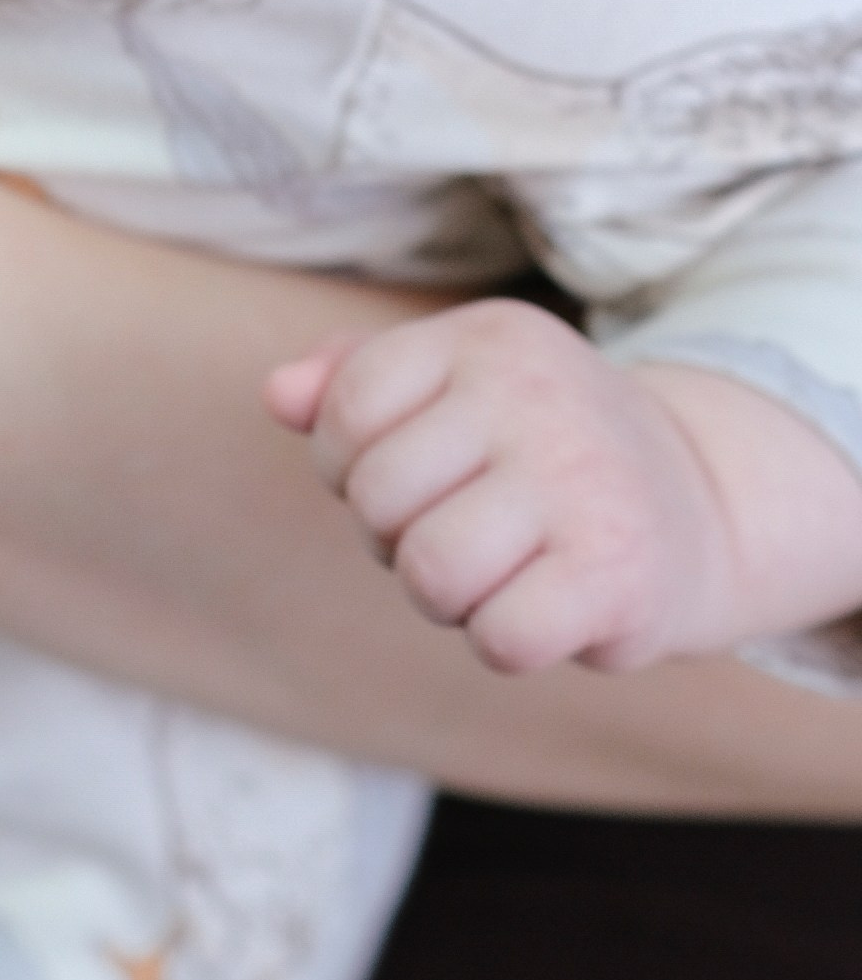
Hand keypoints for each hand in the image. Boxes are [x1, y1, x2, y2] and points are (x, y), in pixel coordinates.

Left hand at [267, 302, 861, 673]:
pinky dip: (506, 641)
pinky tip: (549, 606)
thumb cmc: (537, 451)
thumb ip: (352, 383)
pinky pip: (496, 638)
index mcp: (487, 337)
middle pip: (377, 502)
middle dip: (398, 538)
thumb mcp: (455, 389)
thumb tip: (276, 395)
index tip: (409, 476)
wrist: (702, 504)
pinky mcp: (620, 572)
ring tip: (502, 568)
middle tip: (466, 529)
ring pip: (428, 576)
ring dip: (449, 597)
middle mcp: (539, 393)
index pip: (346, 411)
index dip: (349, 467)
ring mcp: (584, 480)